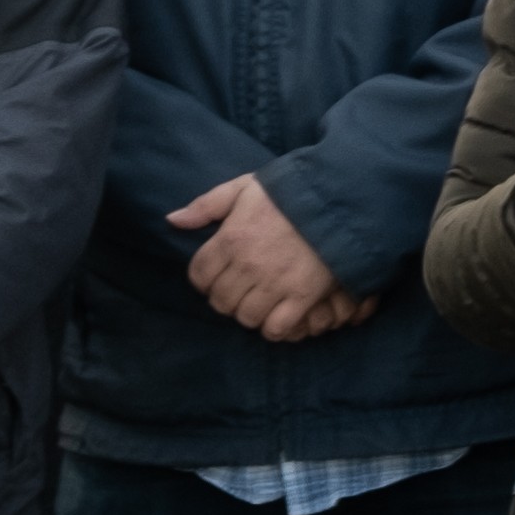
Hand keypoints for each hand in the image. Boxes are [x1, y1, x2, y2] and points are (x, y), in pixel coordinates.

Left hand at [173, 173, 364, 343]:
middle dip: (226, 298)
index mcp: (230, 238)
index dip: (204, 280)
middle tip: (240, 290)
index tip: (216, 277)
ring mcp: (276, 283)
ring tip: (259, 302)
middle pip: (221, 301)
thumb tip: (173, 221)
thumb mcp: (245, 187)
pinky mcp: (303, 296)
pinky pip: (277, 328)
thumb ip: (207, 204)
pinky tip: (279, 315)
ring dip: (249, 313)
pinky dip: (274, 327)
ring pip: (246, 317)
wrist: (342, 199)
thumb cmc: (291, 192)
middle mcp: (247, 265)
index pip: (199, 275)